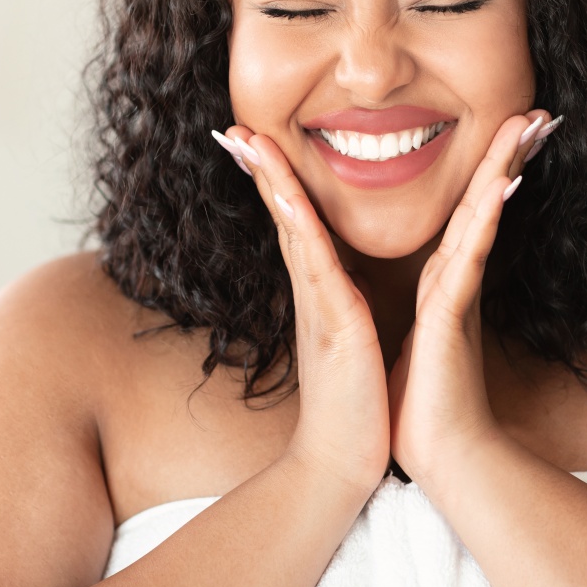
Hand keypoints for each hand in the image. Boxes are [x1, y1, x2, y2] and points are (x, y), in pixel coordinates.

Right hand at [222, 126, 390, 497]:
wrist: (345, 457)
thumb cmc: (352, 396)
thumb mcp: (347, 334)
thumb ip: (338, 301)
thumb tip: (336, 280)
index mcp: (320, 286)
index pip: (294, 220)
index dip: (274, 179)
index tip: (255, 140)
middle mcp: (313, 287)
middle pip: (283, 213)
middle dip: (259, 168)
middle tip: (234, 128)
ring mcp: (319, 302)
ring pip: (292, 228)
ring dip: (272, 182)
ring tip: (249, 140)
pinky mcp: (336, 321)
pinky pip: (316, 264)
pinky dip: (299, 225)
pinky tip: (284, 196)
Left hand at [387, 111, 552, 494]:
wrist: (435, 452)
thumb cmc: (421, 398)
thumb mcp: (414, 332)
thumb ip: (427, 301)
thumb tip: (424, 284)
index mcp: (443, 279)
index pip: (468, 211)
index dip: (489, 168)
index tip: (506, 128)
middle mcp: (456, 279)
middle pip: (484, 203)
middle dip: (508, 155)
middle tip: (534, 110)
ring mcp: (458, 295)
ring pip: (481, 219)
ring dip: (503, 170)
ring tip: (526, 125)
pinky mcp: (451, 318)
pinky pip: (466, 261)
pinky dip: (483, 222)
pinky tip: (498, 187)